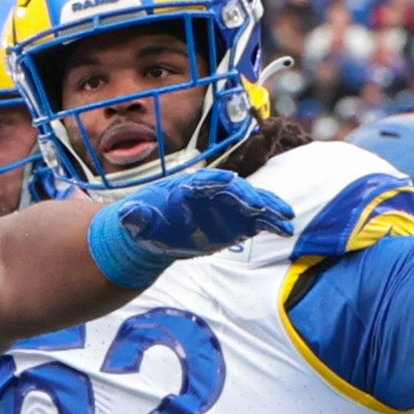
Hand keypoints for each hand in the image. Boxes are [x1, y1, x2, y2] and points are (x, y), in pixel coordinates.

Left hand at [90, 169, 294, 290]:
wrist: (159, 232)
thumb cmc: (148, 222)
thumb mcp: (137, 221)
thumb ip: (135, 217)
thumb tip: (127, 215)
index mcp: (189, 188)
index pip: (205, 181)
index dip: (217, 182)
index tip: (229, 182)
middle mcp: (213, 193)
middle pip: (235, 190)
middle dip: (250, 197)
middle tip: (264, 207)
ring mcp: (228, 207)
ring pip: (252, 204)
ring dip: (269, 209)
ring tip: (286, 218)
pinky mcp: (237, 222)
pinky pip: (258, 221)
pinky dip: (272, 224)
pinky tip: (285, 231)